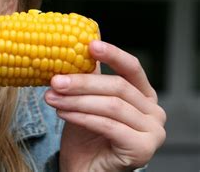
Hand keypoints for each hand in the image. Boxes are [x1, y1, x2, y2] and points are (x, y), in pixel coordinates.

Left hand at [45, 40, 165, 171]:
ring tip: (52, 98)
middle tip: (55, 80)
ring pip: (111, 106)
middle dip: (82, 82)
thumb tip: (75, 45)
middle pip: (118, 86)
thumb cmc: (87, 135)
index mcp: (143, 94)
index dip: (112, 54)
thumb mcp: (85, 100)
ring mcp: (153, 131)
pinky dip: (82, 117)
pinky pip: (108, 125)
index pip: (132, 67)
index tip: (90, 45)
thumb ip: (88, 76)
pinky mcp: (143, 148)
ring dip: (77, 100)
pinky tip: (63, 112)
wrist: (86, 169)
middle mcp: (154, 111)